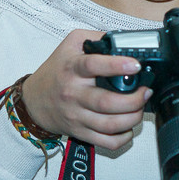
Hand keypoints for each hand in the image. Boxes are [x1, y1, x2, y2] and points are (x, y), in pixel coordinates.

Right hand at [20, 29, 151, 149]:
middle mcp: (73, 93)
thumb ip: (96, 38)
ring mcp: (76, 115)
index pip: (93, 65)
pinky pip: (105, 141)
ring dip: (132, 118)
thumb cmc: (56, 71)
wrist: (33, 100)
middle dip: (134, 99)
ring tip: (140, 108)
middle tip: (145, 91)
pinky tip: (128, 127)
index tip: (135, 65)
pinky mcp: (79, 132)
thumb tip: (124, 40)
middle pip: (106, 102)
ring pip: (109, 124)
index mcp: (72, 68)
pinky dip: (122, 138)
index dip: (117, 65)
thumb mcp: (71, 44)